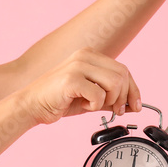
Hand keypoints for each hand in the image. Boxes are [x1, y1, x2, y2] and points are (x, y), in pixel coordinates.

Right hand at [14, 48, 139, 125]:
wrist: (32, 105)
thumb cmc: (59, 100)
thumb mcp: (91, 97)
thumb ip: (111, 97)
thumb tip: (132, 104)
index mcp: (90, 55)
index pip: (124, 70)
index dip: (134, 89)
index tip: (135, 105)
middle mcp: (85, 56)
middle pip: (123, 75)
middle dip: (124, 97)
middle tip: (116, 110)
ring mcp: (78, 65)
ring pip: (114, 83)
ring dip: (109, 101)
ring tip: (94, 105)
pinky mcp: (71, 79)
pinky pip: (99, 95)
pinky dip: (95, 106)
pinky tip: (83, 105)